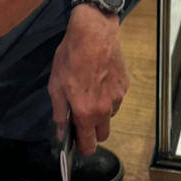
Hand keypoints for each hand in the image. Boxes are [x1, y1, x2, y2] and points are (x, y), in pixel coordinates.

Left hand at [48, 5, 129, 155]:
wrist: (93, 33)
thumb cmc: (71, 58)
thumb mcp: (56, 86)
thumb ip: (59, 113)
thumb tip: (62, 133)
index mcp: (86, 113)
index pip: (89, 145)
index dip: (82, 147)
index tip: (77, 141)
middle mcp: (105, 109)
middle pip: (103, 134)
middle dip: (93, 131)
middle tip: (82, 114)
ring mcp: (118, 97)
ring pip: (110, 115)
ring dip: (101, 111)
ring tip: (90, 90)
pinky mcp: (125, 84)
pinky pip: (116, 98)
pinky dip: (109, 95)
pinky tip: (100, 78)